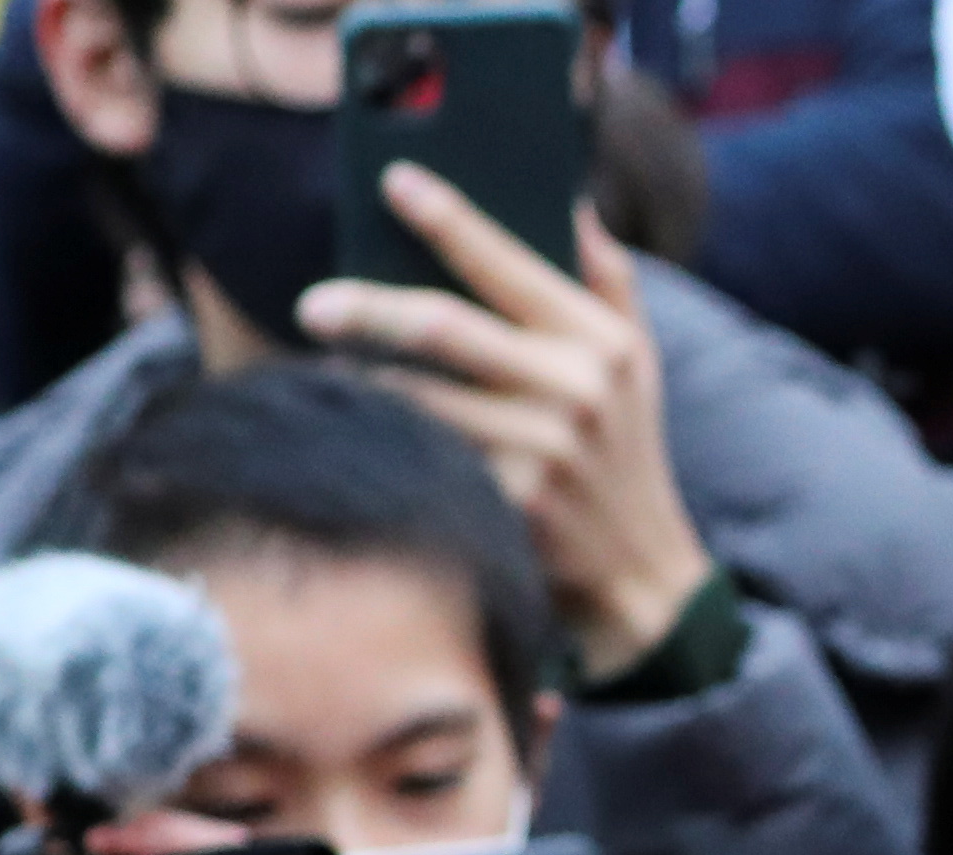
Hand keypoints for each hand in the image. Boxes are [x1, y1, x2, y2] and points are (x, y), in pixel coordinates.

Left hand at [297, 175, 713, 678]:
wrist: (638, 575)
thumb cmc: (623, 454)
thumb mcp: (637, 363)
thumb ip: (609, 278)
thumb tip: (572, 200)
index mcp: (600, 342)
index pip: (508, 264)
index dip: (448, 218)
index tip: (395, 181)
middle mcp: (574, 390)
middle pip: (444, 329)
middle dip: (369, 309)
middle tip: (313, 305)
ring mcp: (541, 452)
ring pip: (420, 400)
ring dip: (365, 382)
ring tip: (326, 367)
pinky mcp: (510, 506)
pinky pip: (425, 458)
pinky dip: (385, 439)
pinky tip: (354, 428)